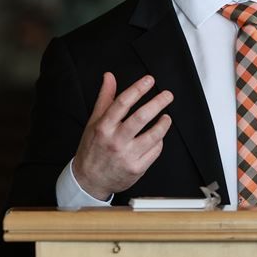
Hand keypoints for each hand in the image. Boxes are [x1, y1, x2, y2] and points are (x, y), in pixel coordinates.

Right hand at [72, 73, 172, 199]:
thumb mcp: (94, 122)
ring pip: (153, 136)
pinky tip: (158, 137)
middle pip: (141, 117)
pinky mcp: (137, 168)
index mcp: (103, 127)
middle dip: (157, 103)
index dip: (138, 89)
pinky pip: (155, 151)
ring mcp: (127, 155)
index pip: (122, 103)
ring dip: (163, 124)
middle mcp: (115, 140)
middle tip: (168, 95)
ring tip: (166, 117)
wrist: (89, 180)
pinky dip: (159, 141)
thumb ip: (105, 99)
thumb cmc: (93, 148)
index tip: (149, 80)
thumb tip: (109, 77)